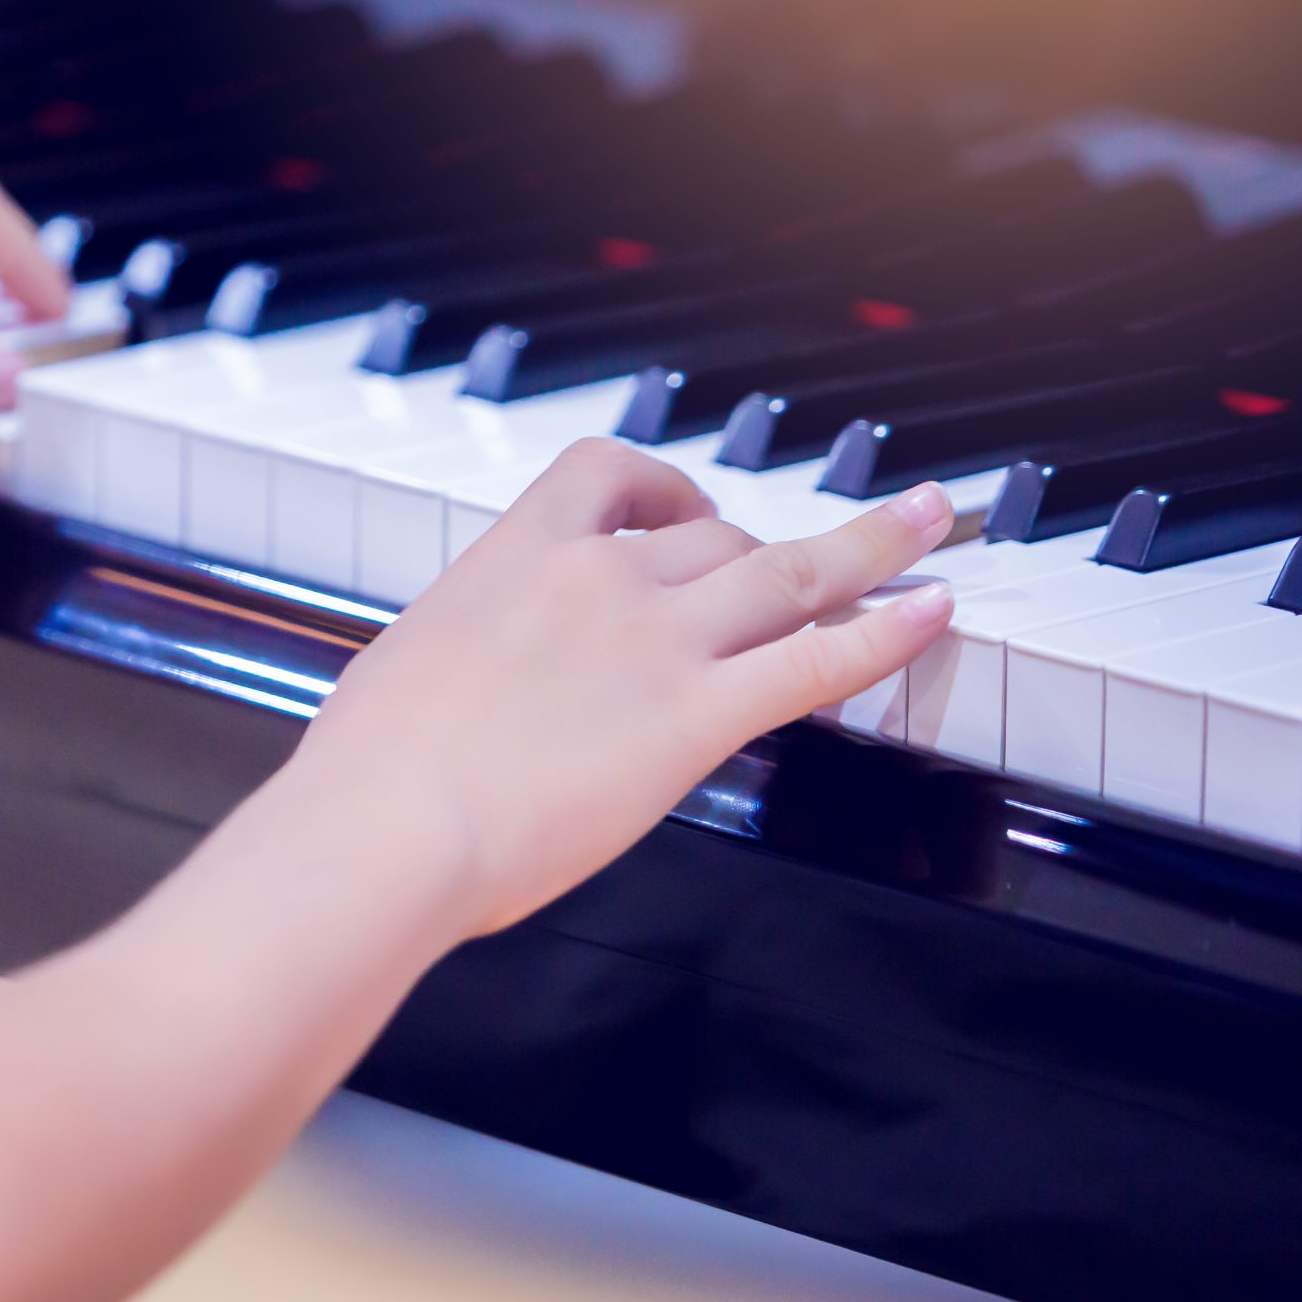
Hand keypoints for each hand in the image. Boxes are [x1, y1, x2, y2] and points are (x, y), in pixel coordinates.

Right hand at [290, 441, 956, 933]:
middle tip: (805, 567)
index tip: (684, 507)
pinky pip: (817, 659)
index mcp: (514, 557)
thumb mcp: (404, 679)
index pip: (606, 476)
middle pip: (711, 536)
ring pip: (785, 572)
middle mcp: (596, 577)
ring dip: (872, 545)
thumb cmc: (368, 776)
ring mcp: (655, 641)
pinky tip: (932, 613)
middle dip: (763, 552)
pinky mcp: (697, 716)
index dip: (661, 487)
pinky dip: (888, 631)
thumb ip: (462, 665)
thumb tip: (461, 694)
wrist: (387, 824)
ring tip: (932, 524)